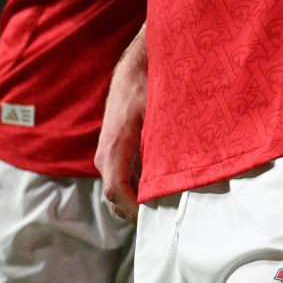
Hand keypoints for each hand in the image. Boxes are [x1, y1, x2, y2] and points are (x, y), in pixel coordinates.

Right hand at [97, 34, 147, 221]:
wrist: (136, 65)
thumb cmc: (150, 87)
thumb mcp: (161, 116)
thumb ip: (163, 147)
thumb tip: (177, 178)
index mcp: (115, 146)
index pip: (116, 189)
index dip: (133, 209)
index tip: (153, 218)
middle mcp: (105, 152)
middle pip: (114, 196)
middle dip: (135, 210)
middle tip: (164, 218)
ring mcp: (106, 151)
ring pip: (115, 188)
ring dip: (134, 199)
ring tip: (162, 204)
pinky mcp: (112, 147)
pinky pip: (119, 176)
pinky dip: (133, 187)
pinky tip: (155, 187)